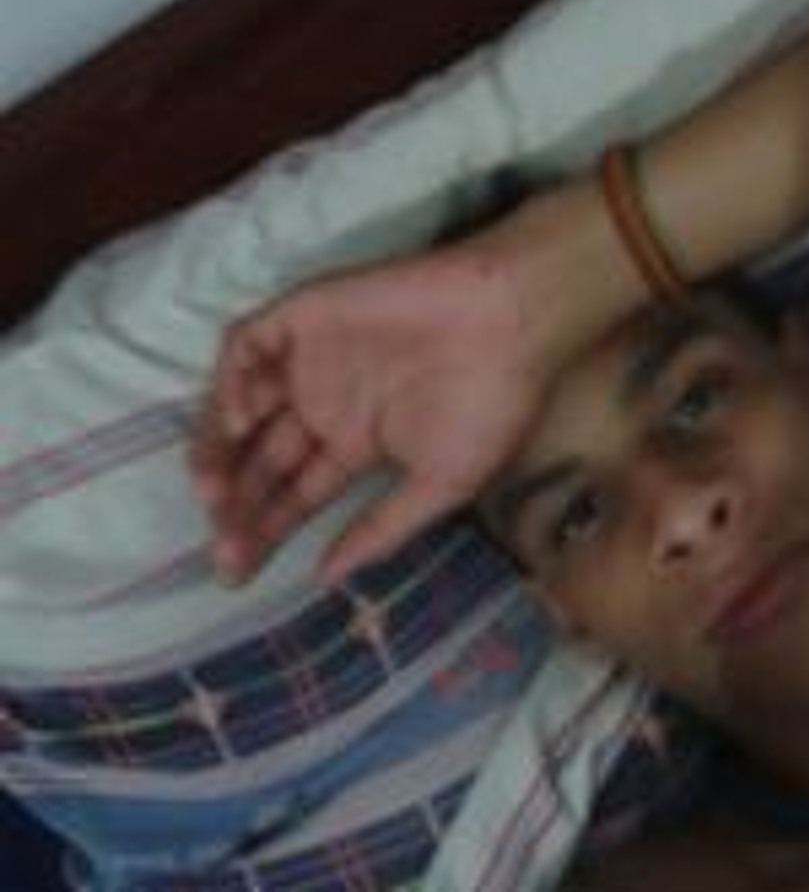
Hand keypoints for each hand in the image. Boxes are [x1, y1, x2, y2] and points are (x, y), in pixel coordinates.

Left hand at [190, 241, 547, 584]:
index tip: (237, 574)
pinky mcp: (306, 316)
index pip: (297, 493)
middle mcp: (327, 404)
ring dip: (218, 448)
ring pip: (240, 405)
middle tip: (224, 544)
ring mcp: (312, 360)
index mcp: (359, 444)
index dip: (266, 531)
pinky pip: (248, 346)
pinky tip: (242, 421)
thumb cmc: (487, 404)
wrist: (508, 324)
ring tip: (214, 491)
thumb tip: (328, 577)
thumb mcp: (441, 485)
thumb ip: (382, 529)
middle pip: (261, 460)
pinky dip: (232, 381)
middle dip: (237, 505)